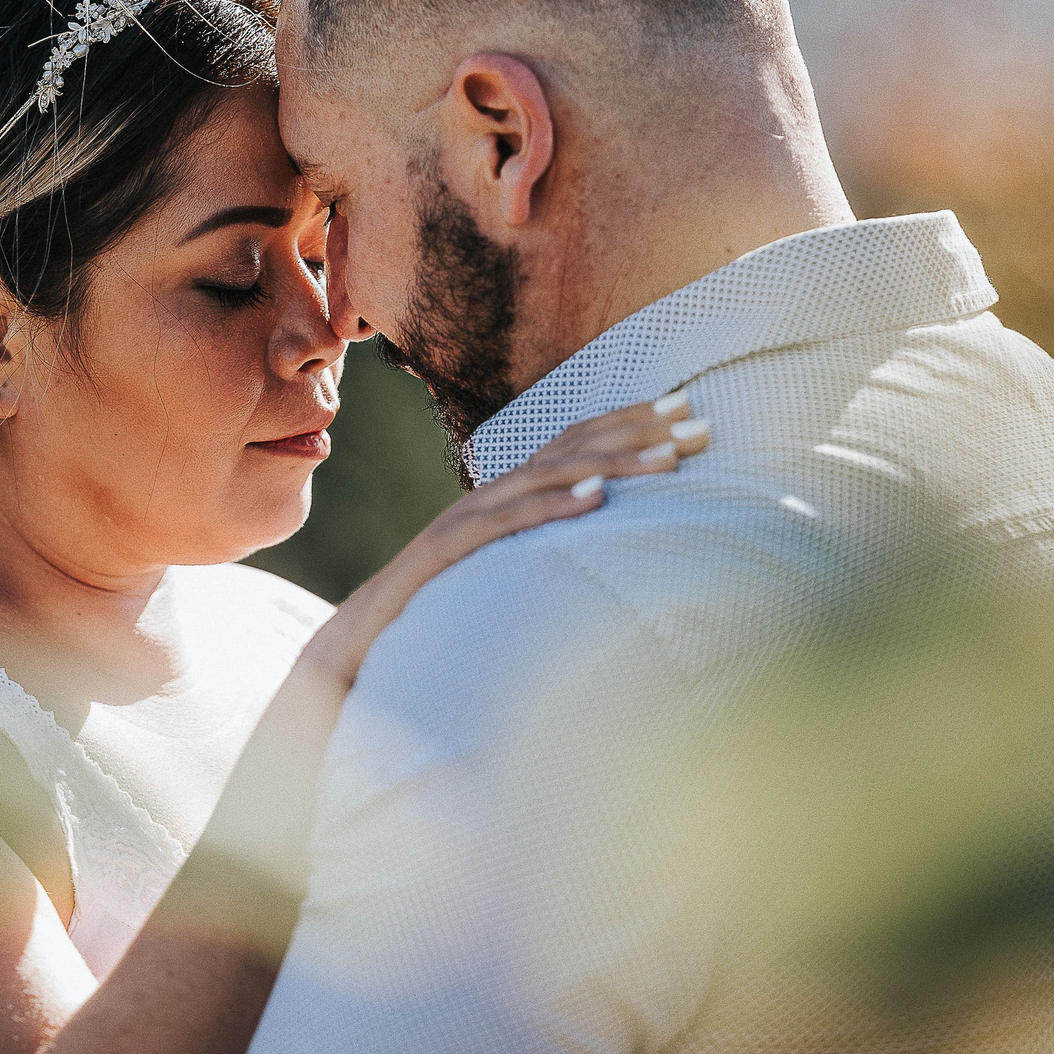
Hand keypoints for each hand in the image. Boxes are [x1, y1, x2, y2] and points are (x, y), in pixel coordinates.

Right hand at [307, 392, 710, 688]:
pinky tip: (597, 500)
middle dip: (638, 431)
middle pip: (570, 447)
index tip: (688, 409)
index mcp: (506, 497)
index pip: (575, 444)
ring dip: (612, 464)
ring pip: (547, 476)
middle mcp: (490, 495)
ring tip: (668, 460)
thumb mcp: (501, 576)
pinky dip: (553, 506)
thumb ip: (542, 555)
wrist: (354, 645)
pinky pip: (507, 525)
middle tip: (700, 422)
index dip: (630, 421)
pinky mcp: (449, 552)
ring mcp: (467, 519)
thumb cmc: (432, 615)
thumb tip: (603, 549)